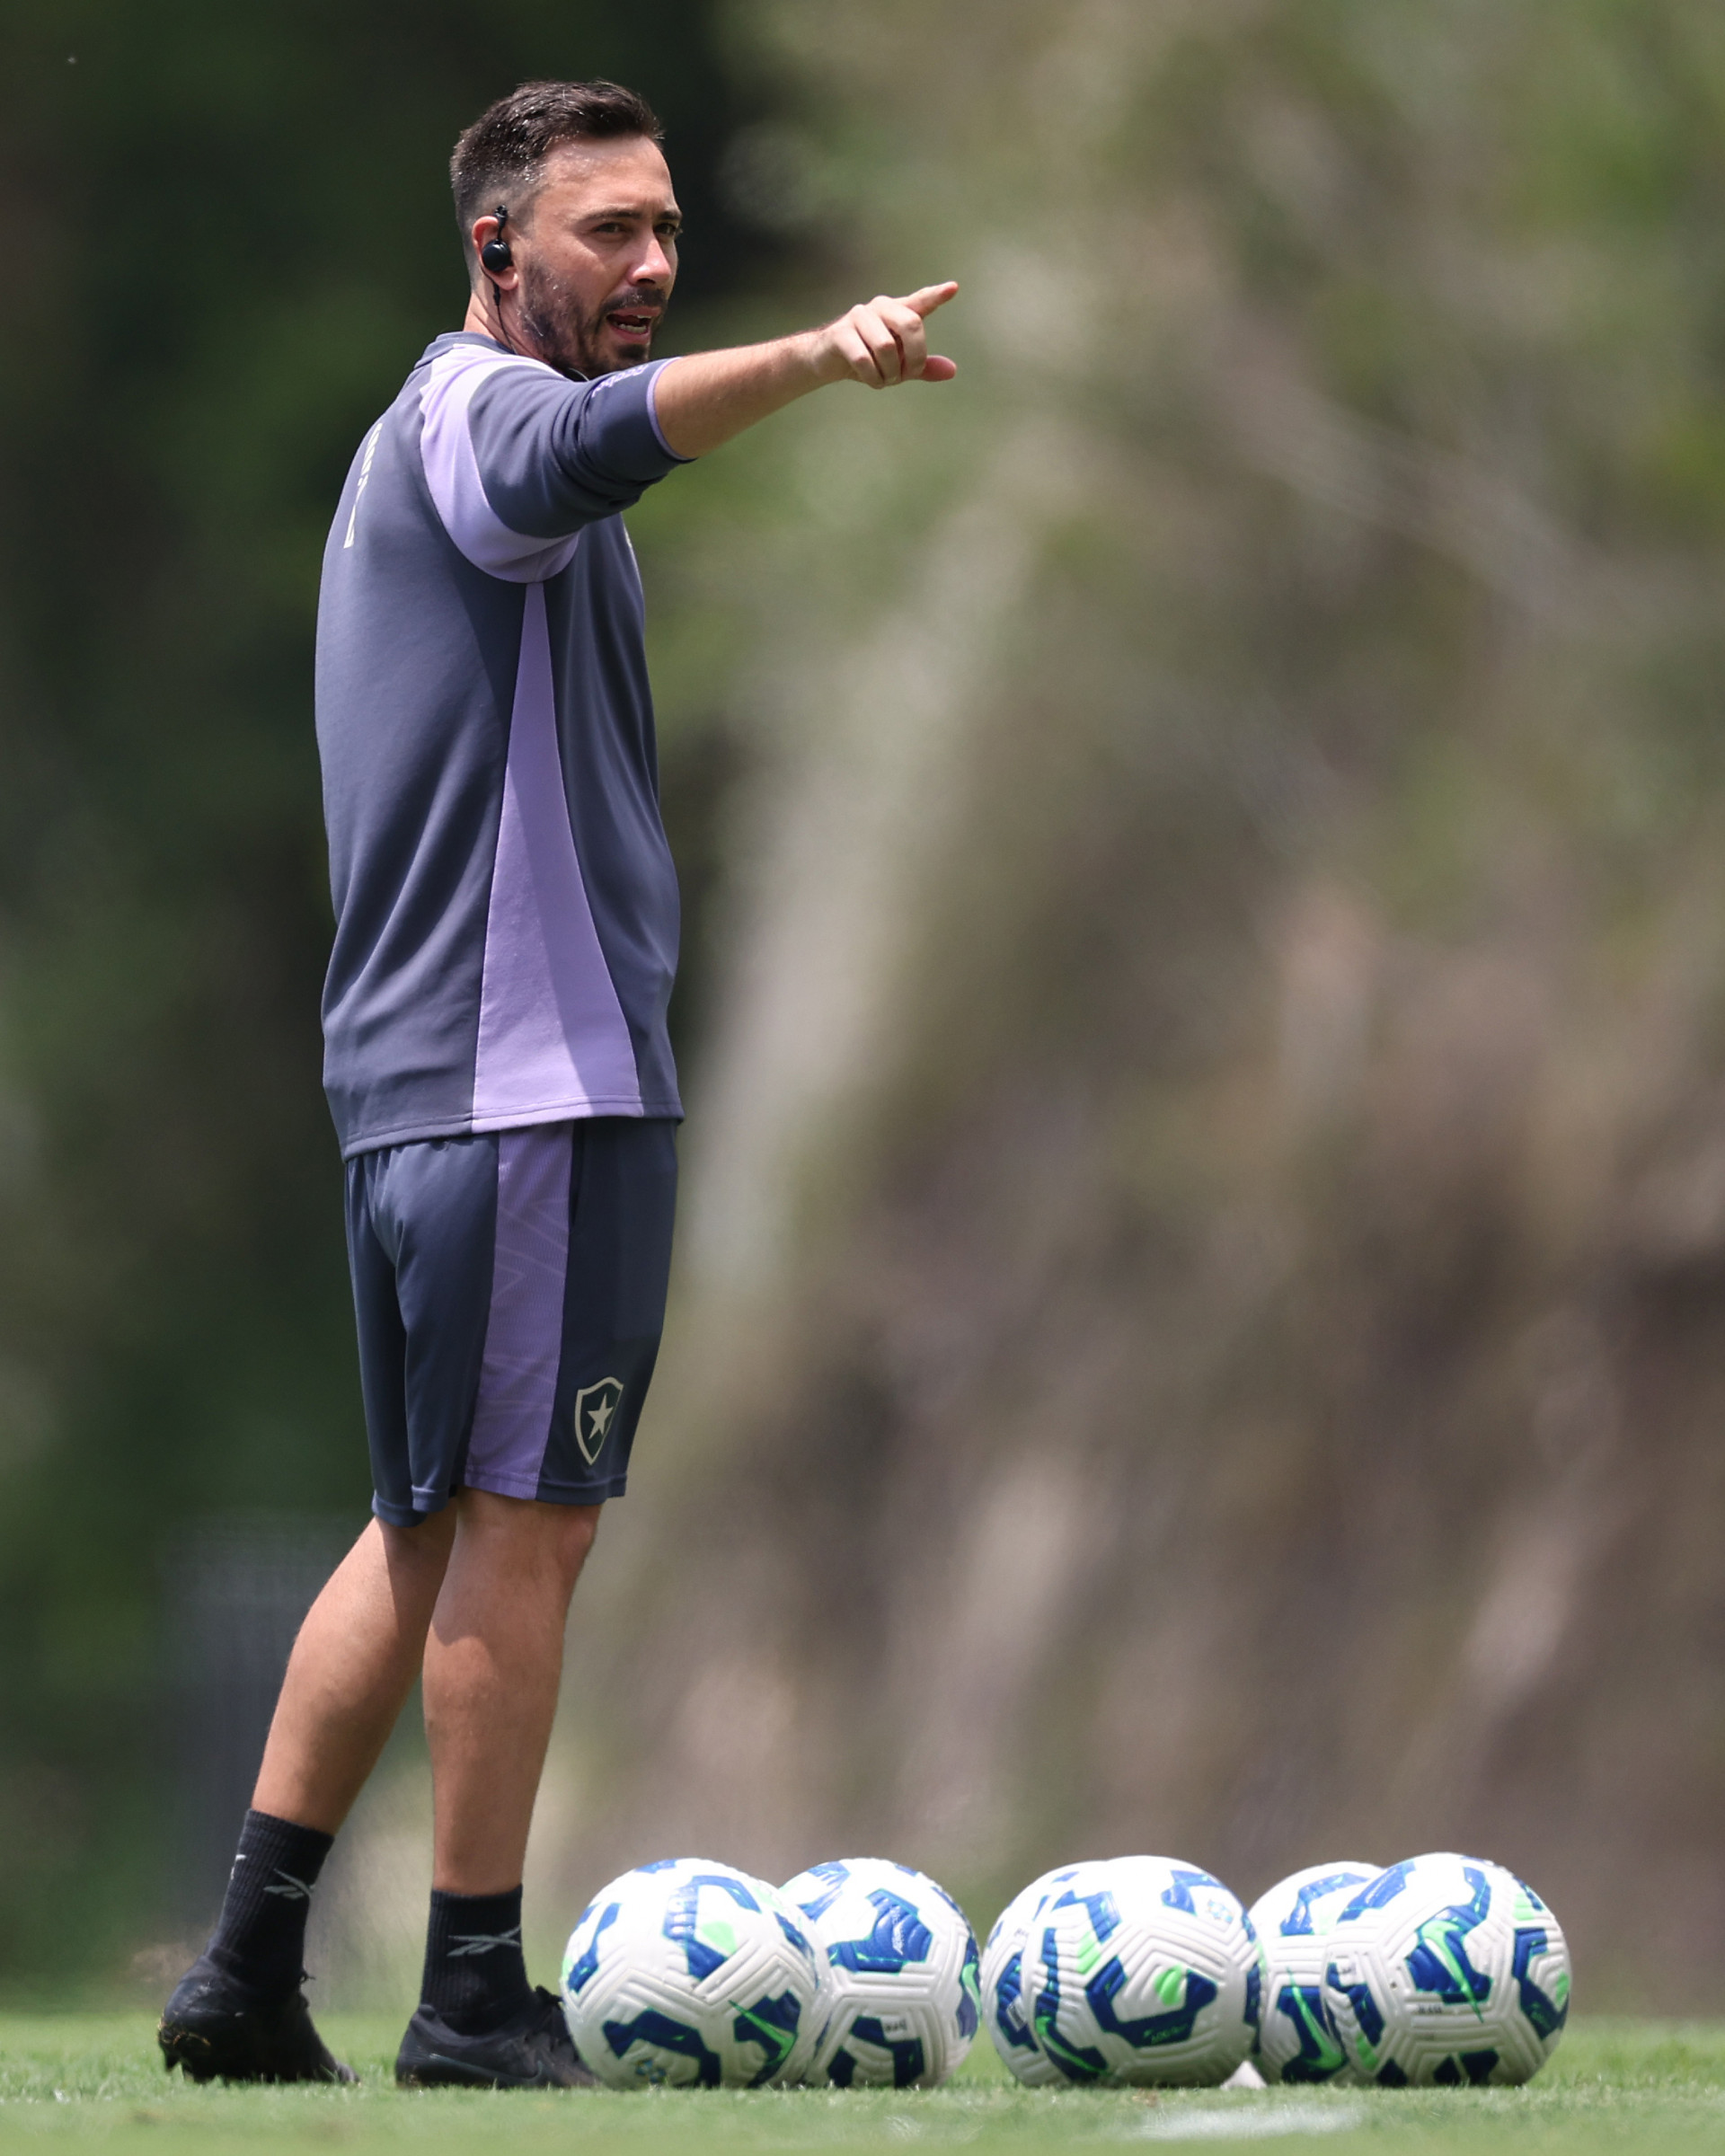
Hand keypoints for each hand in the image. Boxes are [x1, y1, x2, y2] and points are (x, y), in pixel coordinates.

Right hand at [818, 281, 958, 387]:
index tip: (953, 288)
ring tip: (884, 379)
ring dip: (889, 373)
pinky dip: (872, 377)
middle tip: (906, 376)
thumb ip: (923, 367)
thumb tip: (952, 371)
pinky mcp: (840, 333)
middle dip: (915, 357)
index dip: (936, 296)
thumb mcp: (898, 365)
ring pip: (887, 347)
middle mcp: (879, 308)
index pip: (919, 302)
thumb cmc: (867, 359)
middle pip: (911, 324)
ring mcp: (858, 317)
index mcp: (897, 311)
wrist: (827, 361)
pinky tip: (871, 379)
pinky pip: (864, 359)